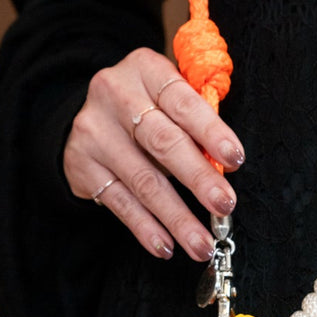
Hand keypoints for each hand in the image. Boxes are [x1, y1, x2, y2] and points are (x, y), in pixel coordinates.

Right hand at [63, 47, 245, 259]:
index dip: (211, 132)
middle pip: (163, 143)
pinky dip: (146, 228)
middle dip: (199, 178)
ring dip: (177, 218)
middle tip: (224, 206)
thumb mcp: (172, 100)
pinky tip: (166, 246)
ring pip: (143, 180)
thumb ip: (199, 122)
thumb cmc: (152, 110)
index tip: (235, 159)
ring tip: (202, 245)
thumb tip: (229, 165)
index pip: (183, 102)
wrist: (92, 117)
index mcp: (146, 70)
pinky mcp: (81, 164)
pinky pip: (120, 202)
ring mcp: (94, 131)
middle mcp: (114, 94)